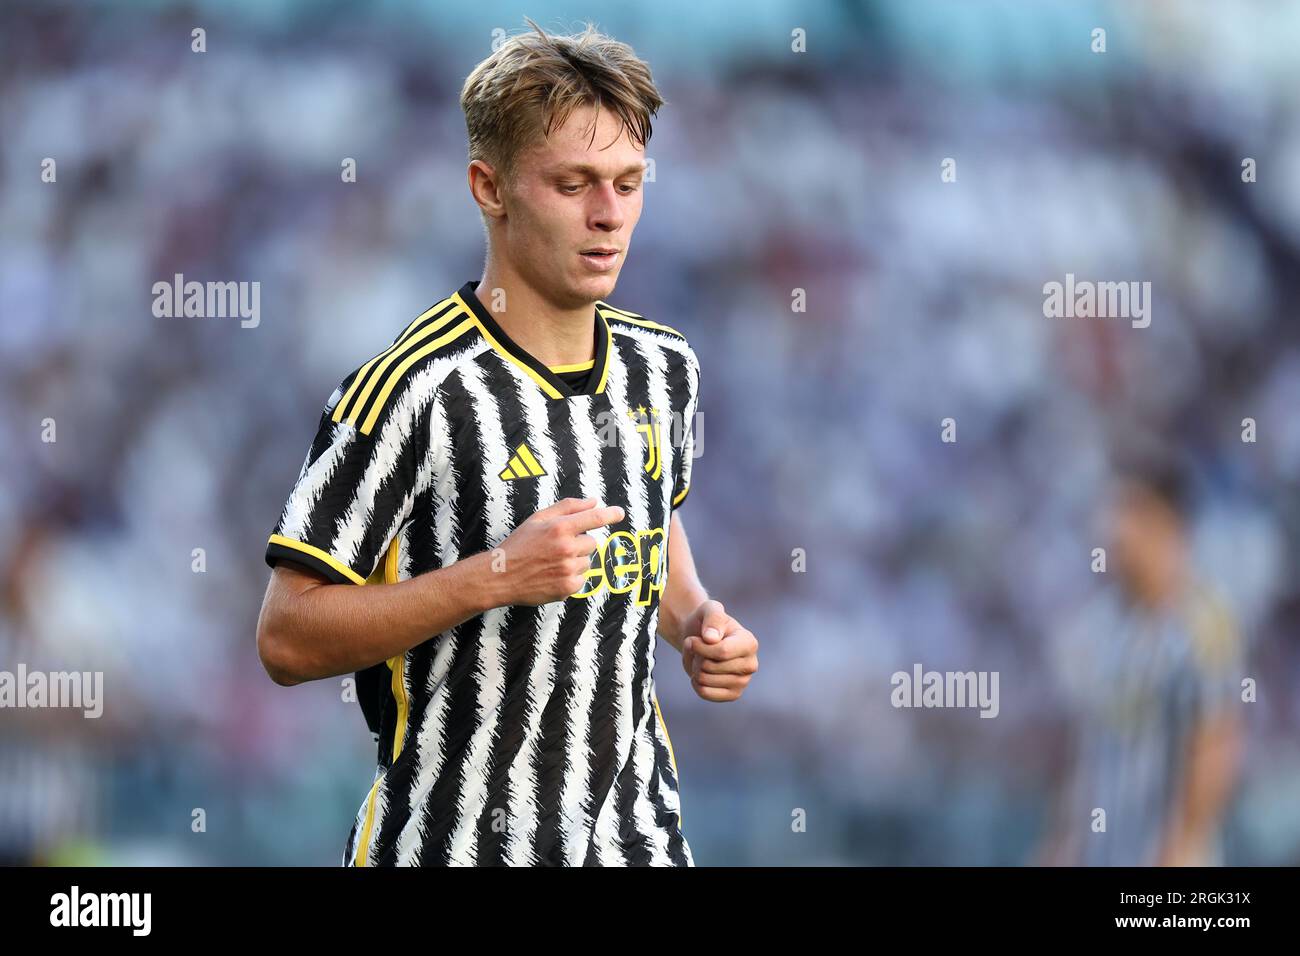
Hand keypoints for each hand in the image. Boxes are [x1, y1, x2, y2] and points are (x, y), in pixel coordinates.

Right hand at [492, 497, 623, 605]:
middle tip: (558, 547)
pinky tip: (553, 575)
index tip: (620, 513)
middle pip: (592, 543)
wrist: (501, 576)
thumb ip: (568, 507)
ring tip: (552, 562)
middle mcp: (567, 548)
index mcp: (560, 527)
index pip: (594, 518)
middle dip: (579, 544)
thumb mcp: (538, 519)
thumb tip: (594, 501)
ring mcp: (568, 569)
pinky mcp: (567, 587)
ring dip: (576, 561)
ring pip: (587, 562)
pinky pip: (582, 579)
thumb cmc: (519, 544)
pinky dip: (572, 577)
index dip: (610, 514)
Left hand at [679, 600, 757, 701]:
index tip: (691, 640)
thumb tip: (711, 638)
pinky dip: (695, 682)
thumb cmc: (708, 623)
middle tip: (698, 648)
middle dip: (696, 656)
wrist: (702, 638)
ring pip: (704, 680)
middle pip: (709, 667)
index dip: (700, 647)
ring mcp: (743, 682)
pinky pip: (704, 693)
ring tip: (699, 657)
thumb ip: (713, 618)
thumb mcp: (710, 610)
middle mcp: (751, 665)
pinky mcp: (733, 695)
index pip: (722, 652)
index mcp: (750, 643)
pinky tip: (700, 672)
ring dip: (693, 667)